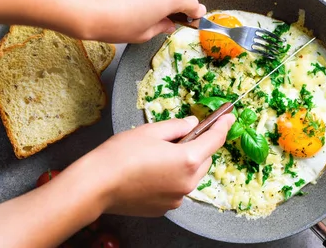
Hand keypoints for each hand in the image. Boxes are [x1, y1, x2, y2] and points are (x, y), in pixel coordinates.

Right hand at [79, 114, 234, 216]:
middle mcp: (187, 183)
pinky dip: (172, 178)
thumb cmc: (121, 155)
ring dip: (185, 163)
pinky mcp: (164, 209)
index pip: (214, 140)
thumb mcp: (151, 131)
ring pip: (191, 175)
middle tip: (178, 136)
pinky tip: (151, 171)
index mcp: (188, 160)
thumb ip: (177, 126)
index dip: (223, 125)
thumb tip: (192, 124)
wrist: (96, 186)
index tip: (229, 117)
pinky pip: (177, 188)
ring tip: (159, 155)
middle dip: (198, 146)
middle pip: (204, 159)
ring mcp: (177, 198)